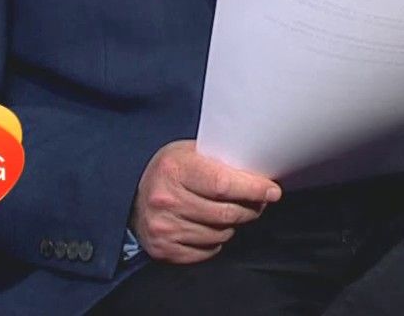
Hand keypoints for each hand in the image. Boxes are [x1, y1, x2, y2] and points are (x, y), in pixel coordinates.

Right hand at [129, 140, 280, 263]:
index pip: (223, 184)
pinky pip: (206, 251)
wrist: (131, 196)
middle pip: (225, 213)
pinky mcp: (163, 249)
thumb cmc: (171, 170)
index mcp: (175, 169)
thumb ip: (221, 160)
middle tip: (259, 202)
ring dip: (234, 225)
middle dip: (251, 209)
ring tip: (232, 213)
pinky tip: (212, 227)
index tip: (272, 191)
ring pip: (219, 234)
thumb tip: (260, 173)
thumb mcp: (190, 152)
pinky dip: (216, 241)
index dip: (253, 189)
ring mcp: (164, 228)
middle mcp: (166, 199)